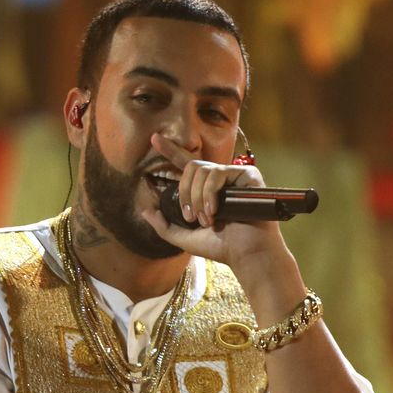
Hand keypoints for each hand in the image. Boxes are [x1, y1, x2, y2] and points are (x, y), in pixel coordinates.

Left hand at [140, 133, 290, 272]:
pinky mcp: (246, 174)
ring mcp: (233, 175)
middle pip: (190, 166)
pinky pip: (218, 173)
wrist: (246, 253)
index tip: (154, 139)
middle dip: (184, 192)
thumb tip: (145, 210)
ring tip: (206, 219)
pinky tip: (215, 210)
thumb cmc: (221, 247)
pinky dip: (210, 193)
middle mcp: (218, 179)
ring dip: (197, 197)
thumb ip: (163, 225)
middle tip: (190, 216)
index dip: (170, 150)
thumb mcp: (185, 238)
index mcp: (204, 189)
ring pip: (202, 170)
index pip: (185, 164)